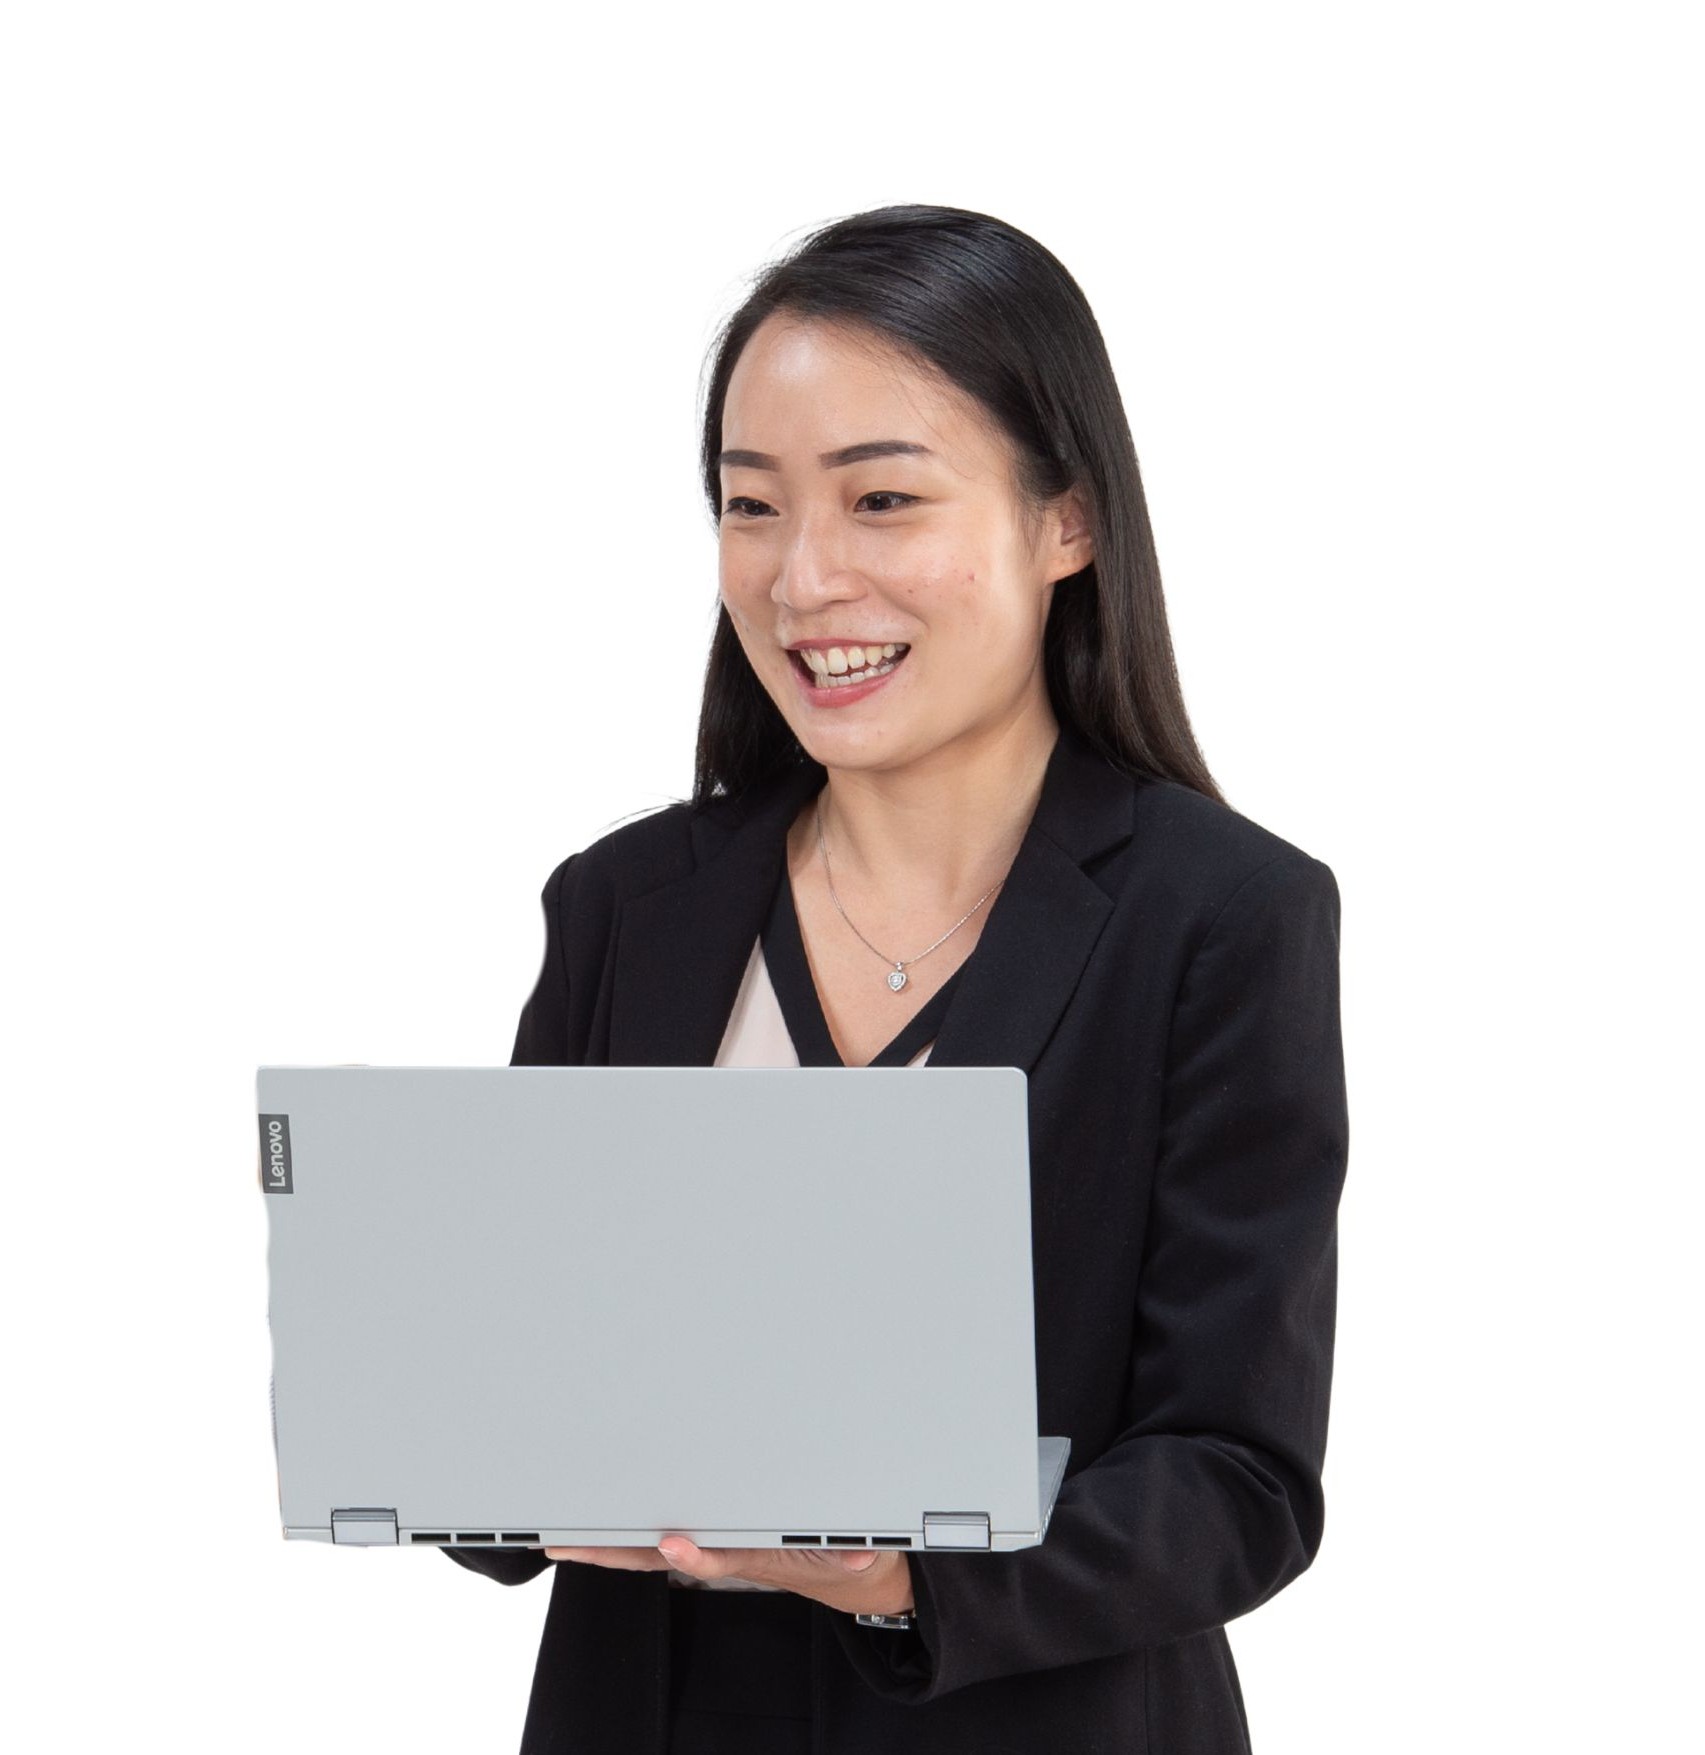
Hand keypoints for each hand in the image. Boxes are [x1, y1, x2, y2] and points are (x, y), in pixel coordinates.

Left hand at [544, 1536, 915, 1618]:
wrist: (852, 1571)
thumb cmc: (847, 1555)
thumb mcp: (860, 1554)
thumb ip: (856, 1555)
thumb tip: (864, 1557)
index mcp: (762, 1555)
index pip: (722, 1557)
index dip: (693, 1555)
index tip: (670, 1544)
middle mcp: (729, 1553)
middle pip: (664, 1556)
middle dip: (615, 1552)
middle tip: (567, 1543)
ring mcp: (719, 1544)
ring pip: (655, 1547)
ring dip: (610, 1543)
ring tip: (564, 1535)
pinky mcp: (718, 1532)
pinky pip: (667, 1532)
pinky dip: (633, 1530)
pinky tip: (606, 1523)